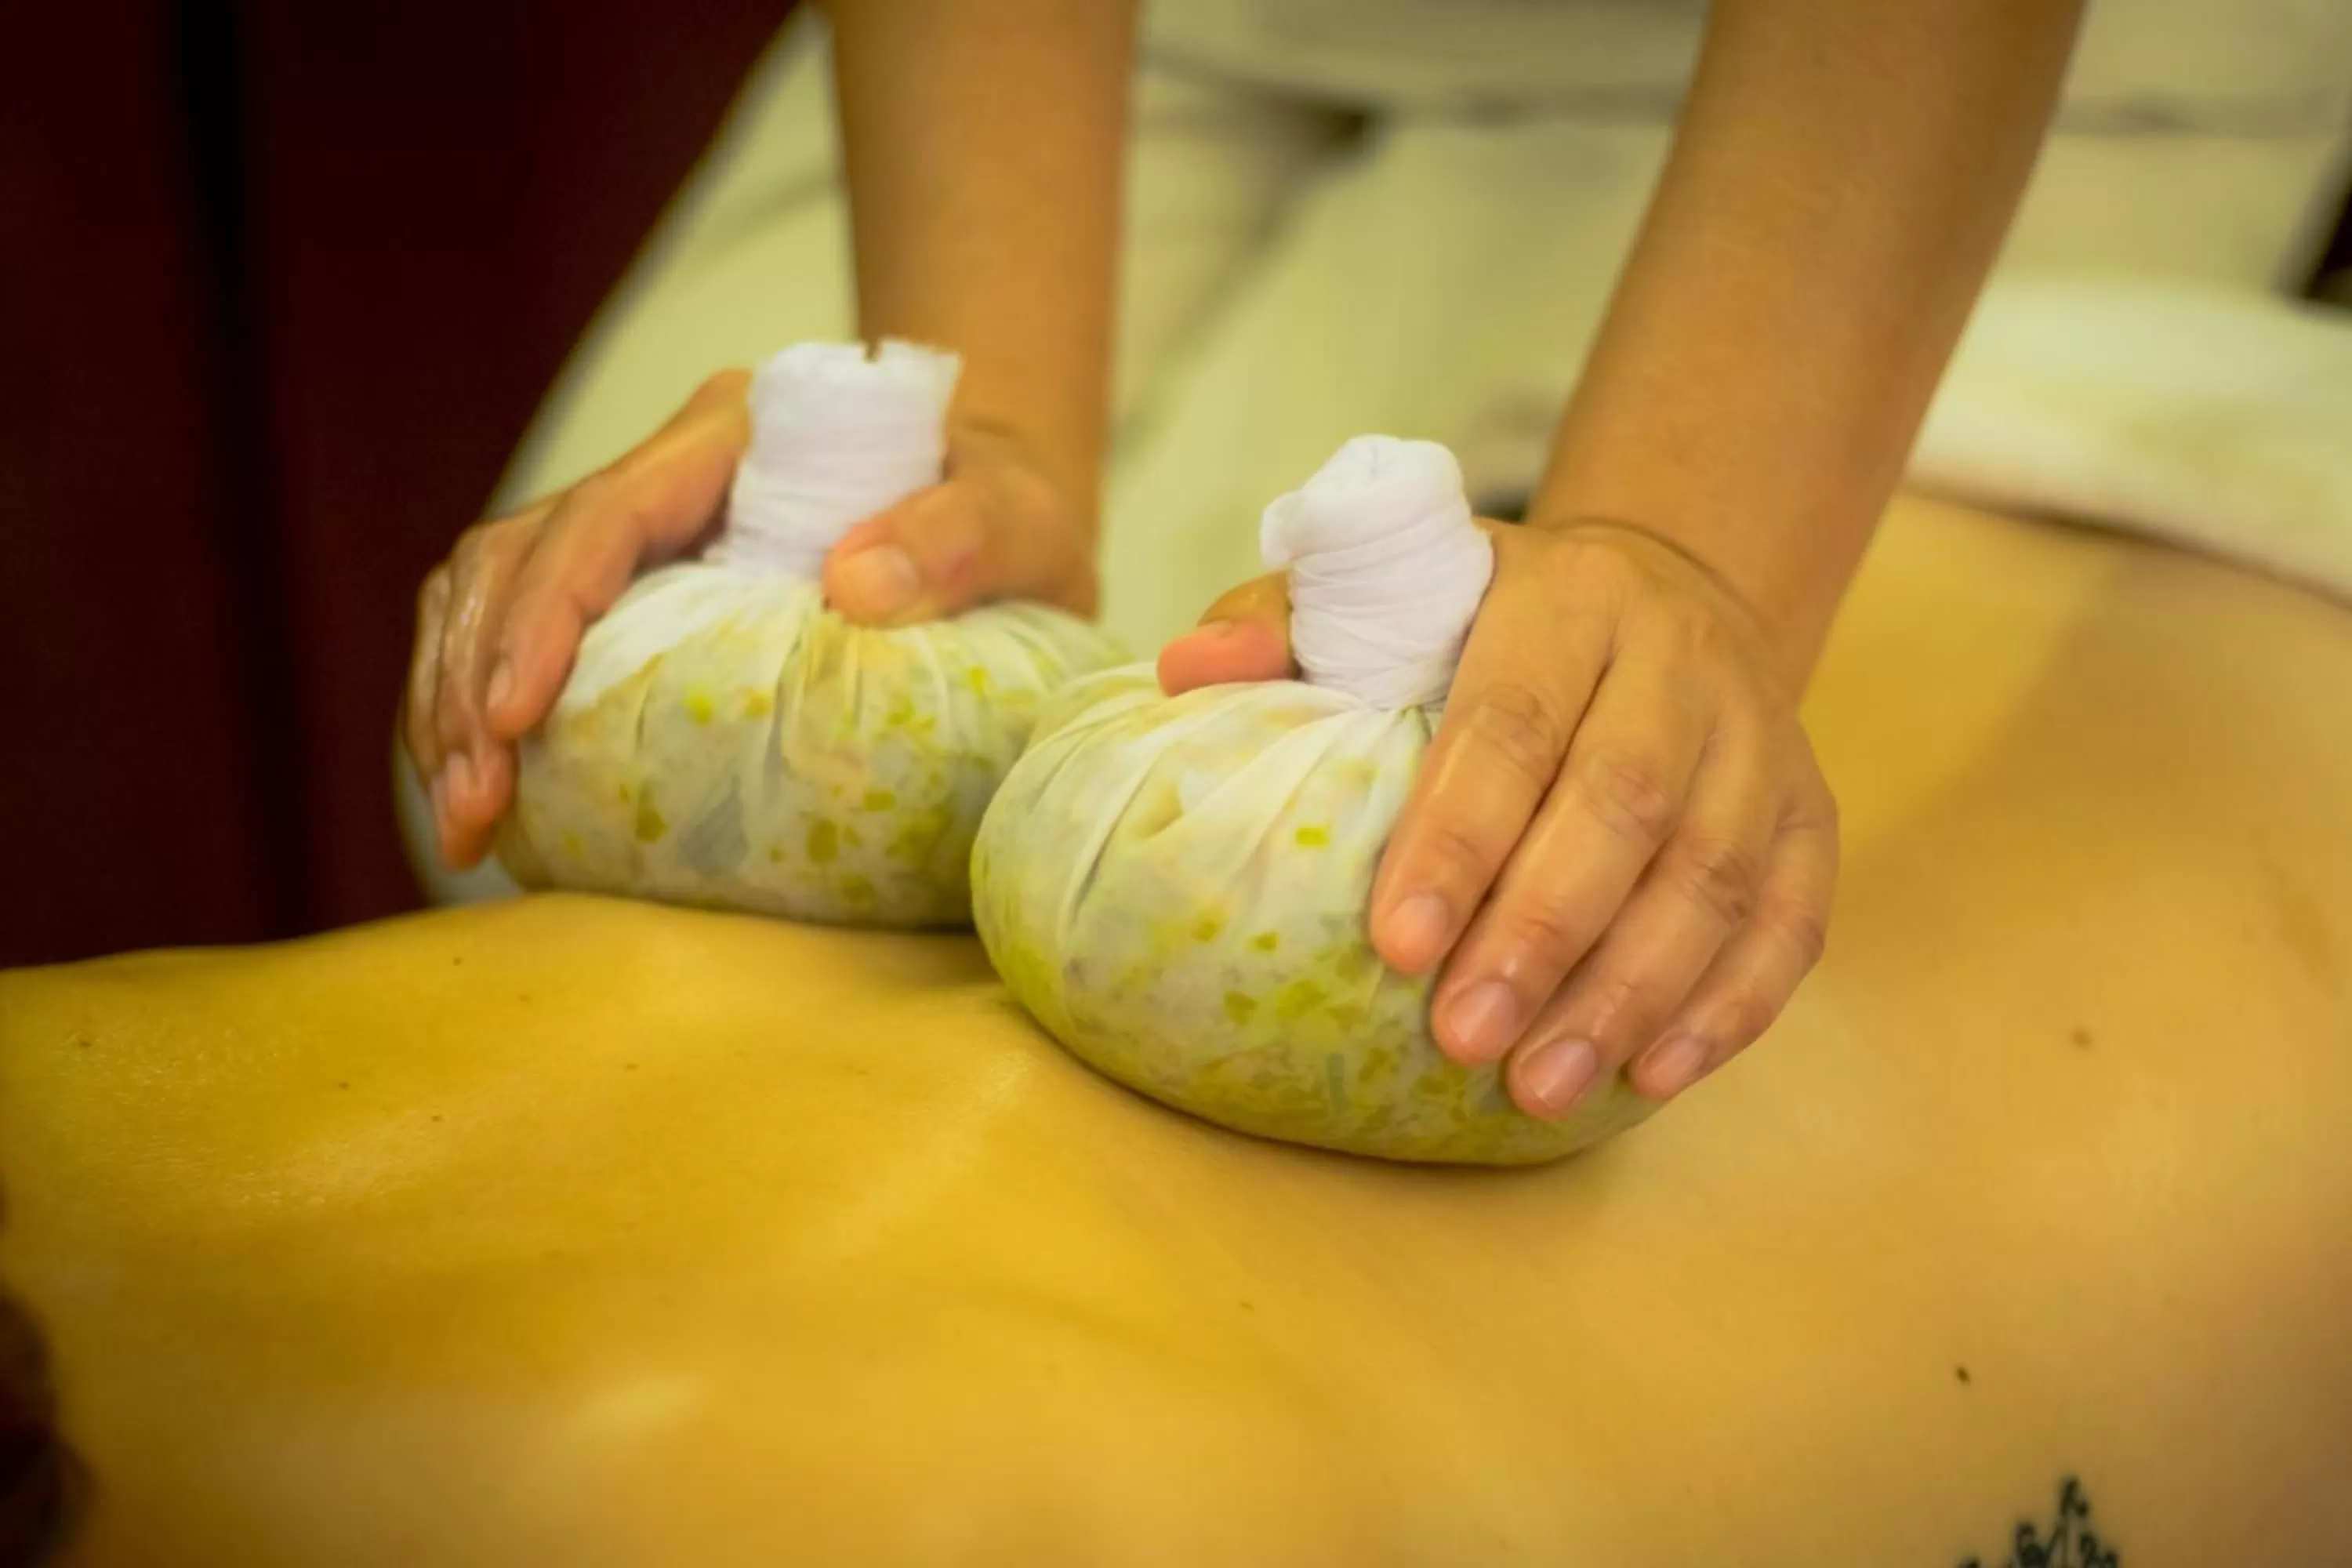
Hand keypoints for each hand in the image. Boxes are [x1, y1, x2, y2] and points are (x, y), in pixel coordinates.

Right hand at [403, 374, 1096, 870]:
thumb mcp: (1022, 520)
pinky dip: (483, 711)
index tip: (512, 718)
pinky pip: (522, 636)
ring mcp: (643, 530)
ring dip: (453, 704)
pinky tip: (485, 794)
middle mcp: (669, 472)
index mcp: (737, 437)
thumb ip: (959, 534)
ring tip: (459, 823)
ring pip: (493, 594)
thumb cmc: (1014, 514)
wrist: (1006, 517)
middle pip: (519, 558)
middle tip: (469, 810)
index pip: (604, 517)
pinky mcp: (635, 591)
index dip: (544, 616)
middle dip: (471, 682)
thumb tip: (851, 583)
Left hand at [1158, 518, 1837, 1116]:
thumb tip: (1185, 674)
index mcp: (1566, 595)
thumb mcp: (1392, 588)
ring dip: (1630, 993)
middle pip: (1621, 805)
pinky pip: (1792, 917)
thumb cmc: (1488, 618)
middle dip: (1540, 934)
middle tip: (1462, 1039)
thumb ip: (1286, 623)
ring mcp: (1760, 736)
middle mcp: (1680, 657)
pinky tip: (1654, 1074)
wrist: (1662, 594)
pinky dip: (1729, 1004)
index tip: (1395, 944)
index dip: (1458, 836)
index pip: (1512, 720)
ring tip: (1542, 1087)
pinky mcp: (1811, 809)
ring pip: (1712, 873)